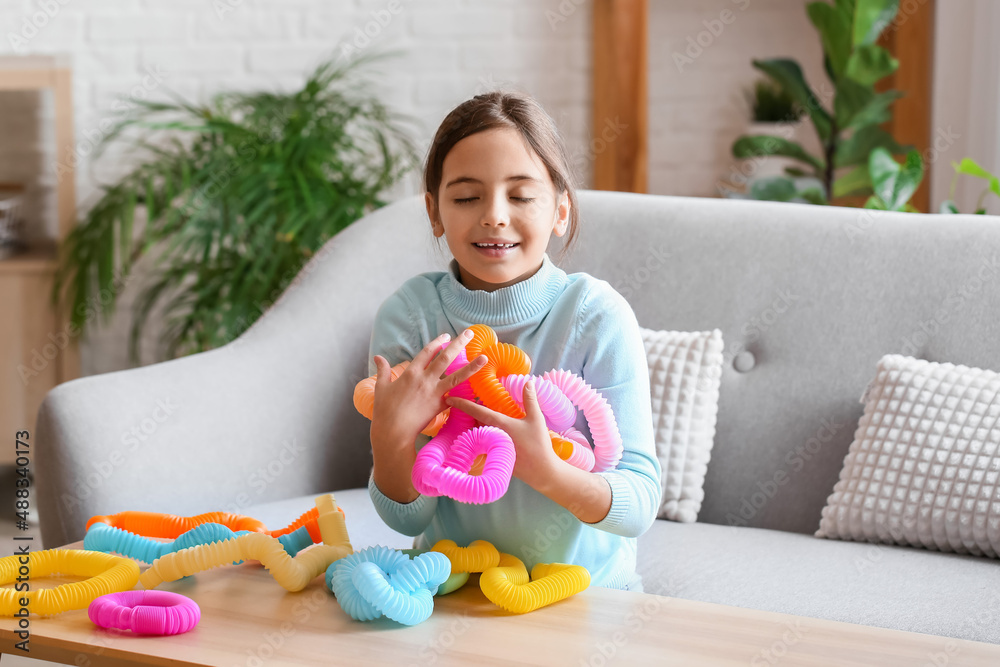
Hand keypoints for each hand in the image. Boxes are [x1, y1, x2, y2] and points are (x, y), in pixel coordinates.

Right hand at [370, 330, 487, 451]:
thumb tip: (377, 357)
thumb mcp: (381, 387)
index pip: (427, 352)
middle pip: (445, 358)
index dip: (438, 342)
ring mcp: (434, 393)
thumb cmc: (384, 410)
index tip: (446, 336)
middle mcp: (425, 379)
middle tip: (469, 333)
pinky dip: (464, 394)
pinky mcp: (440, 406)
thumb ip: (383, 370)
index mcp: (411, 373)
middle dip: (458, 344)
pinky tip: (476, 388)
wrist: (393, 431)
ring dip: (472, 366)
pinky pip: (455, 397)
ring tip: (484, 358)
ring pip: (457, 376)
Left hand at [444, 378, 561, 491]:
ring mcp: (492, 447)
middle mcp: (492, 435)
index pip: (476, 411)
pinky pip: (483, 443)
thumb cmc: (538, 444)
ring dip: (475, 425)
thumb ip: (530, 399)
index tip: (449, 398)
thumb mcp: (536, 419)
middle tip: (462, 404)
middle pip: (474, 422)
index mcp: (499, 424)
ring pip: (478, 432)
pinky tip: (487, 433)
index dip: (462, 404)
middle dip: (468, 414)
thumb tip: (528, 381)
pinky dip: (481, 436)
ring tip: (474, 417)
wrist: (542, 471)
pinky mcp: (495, 456)